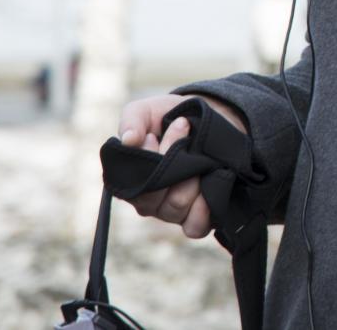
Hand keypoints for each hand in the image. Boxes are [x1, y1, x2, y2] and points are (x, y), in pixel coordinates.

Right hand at [117, 92, 247, 238]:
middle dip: (171, 162)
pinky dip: (202, 209)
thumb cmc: (169, 117)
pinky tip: (208, 184)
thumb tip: (127, 140)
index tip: (155, 135)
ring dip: (190, 178)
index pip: (131, 184)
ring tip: (199, 155)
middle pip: (153, 198)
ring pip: (175, 208)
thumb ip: (133, 120)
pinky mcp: (195, 217)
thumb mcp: (148, 110)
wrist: (207, 117)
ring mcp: (171, 211)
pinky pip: (194, 227)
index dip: (146, 160)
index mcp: (131, 178)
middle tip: (182, 132)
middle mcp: (148, 200)